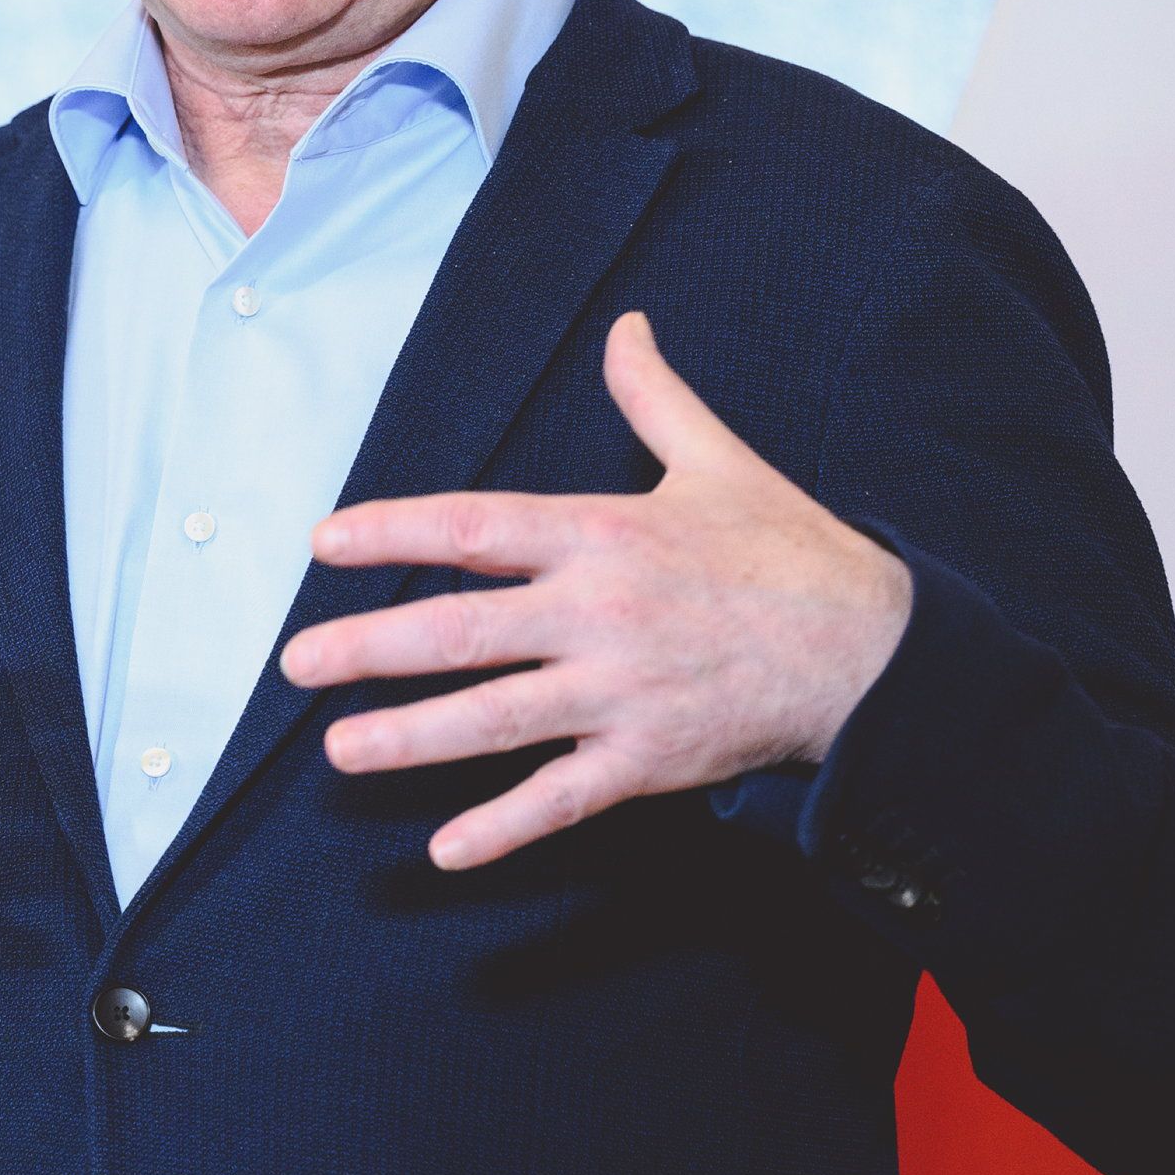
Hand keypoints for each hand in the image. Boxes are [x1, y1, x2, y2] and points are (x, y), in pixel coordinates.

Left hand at [282, 311, 912, 870]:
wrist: (880, 652)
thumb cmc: (791, 554)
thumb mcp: (718, 462)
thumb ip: (655, 398)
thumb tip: (629, 326)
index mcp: (603, 535)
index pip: (474, 526)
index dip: (393, 531)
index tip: (322, 544)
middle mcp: (600, 614)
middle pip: (462, 630)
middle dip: (370, 647)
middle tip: (294, 665)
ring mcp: (622, 692)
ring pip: (497, 720)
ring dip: (412, 739)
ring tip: (340, 751)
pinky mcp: (652, 758)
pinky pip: (564, 798)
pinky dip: (505, 826)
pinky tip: (445, 848)